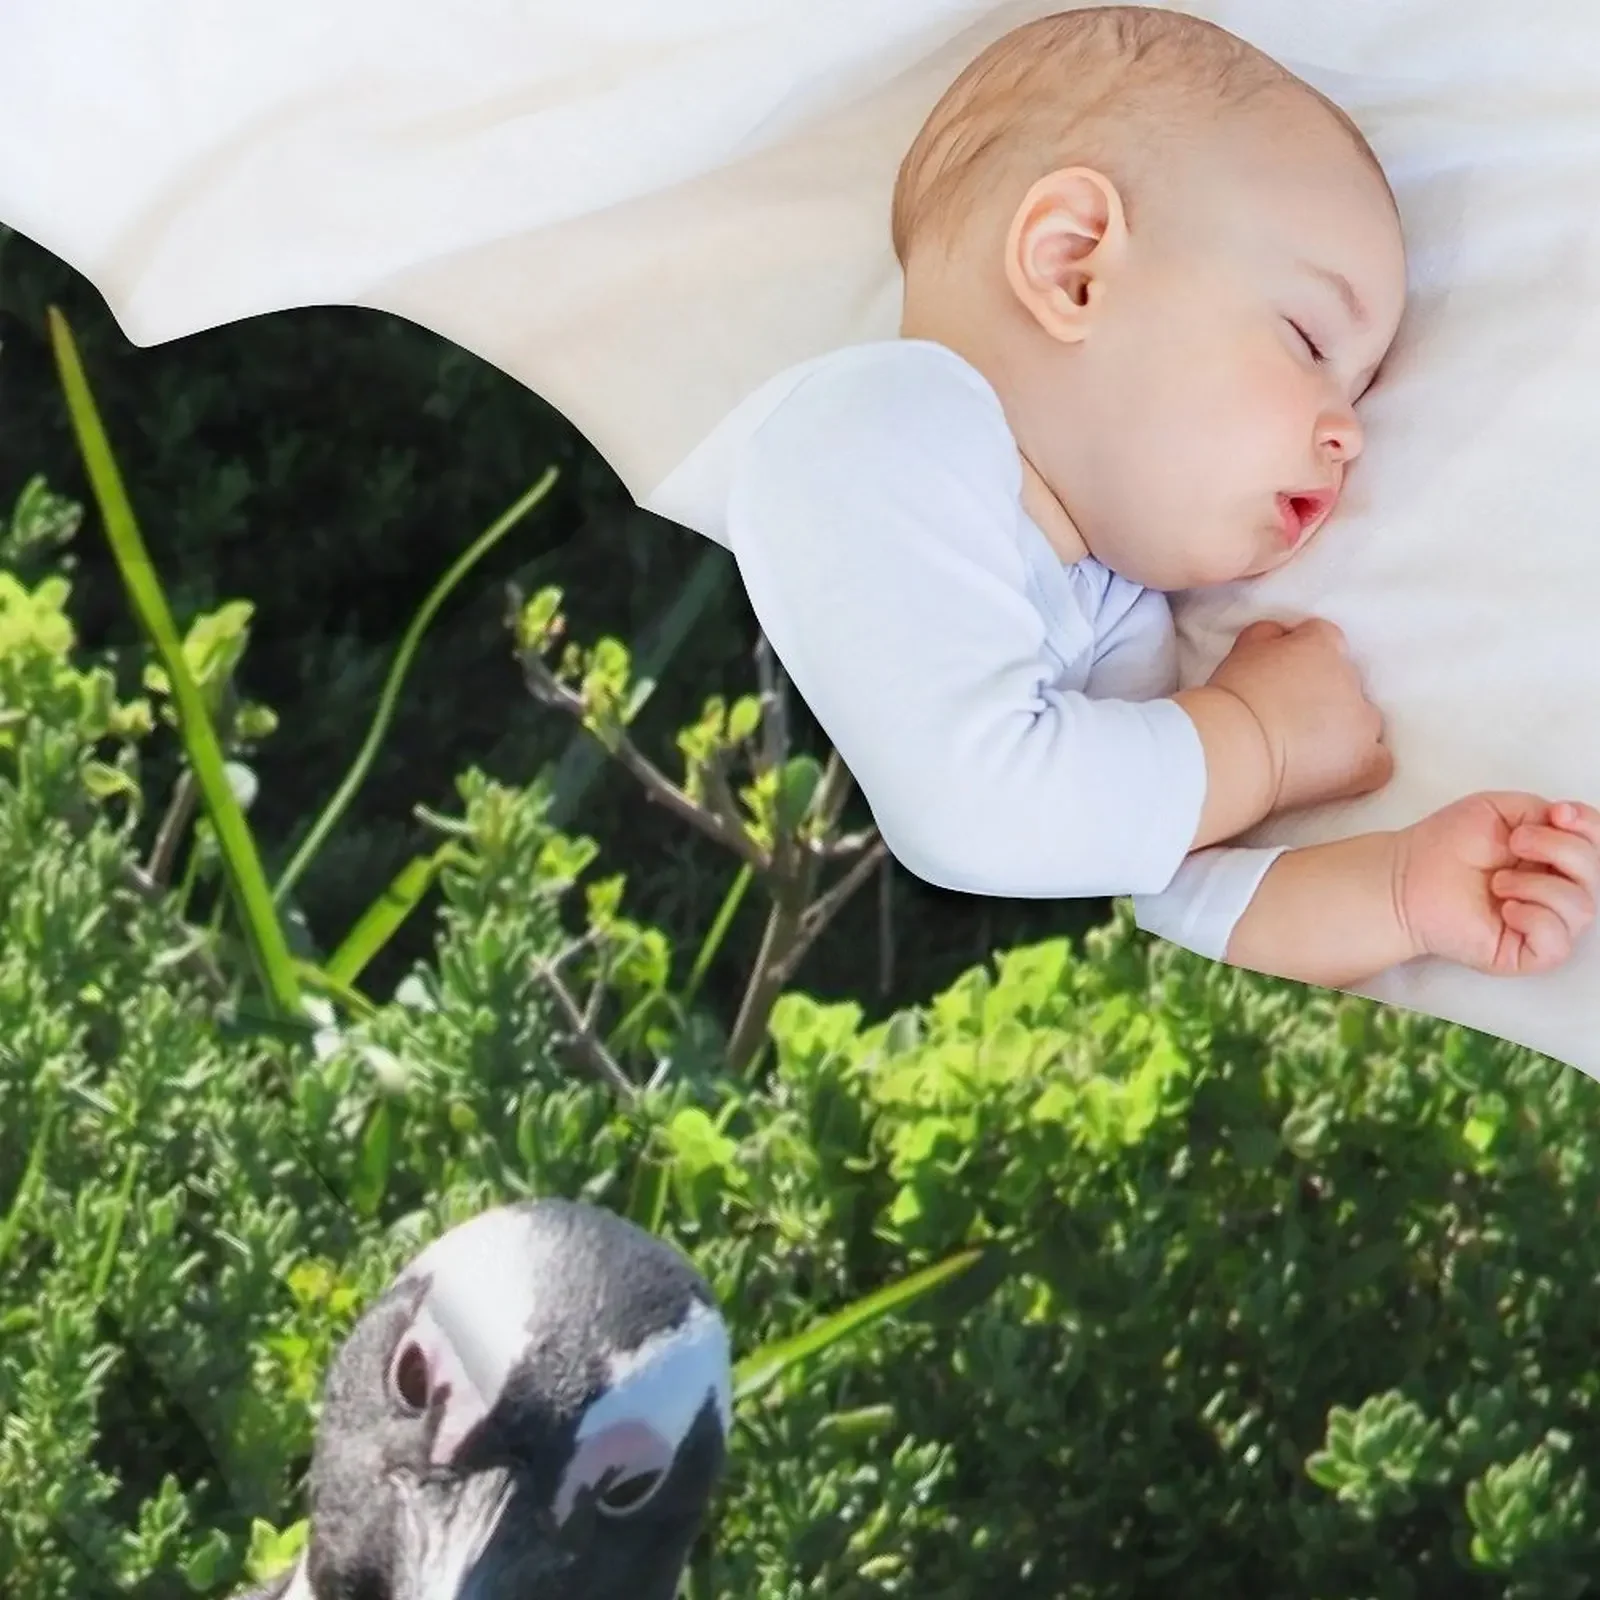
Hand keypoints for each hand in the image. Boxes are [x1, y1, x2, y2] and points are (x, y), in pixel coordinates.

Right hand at [1208, 618, 1391, 813]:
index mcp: (1322, 645)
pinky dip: (1363, 766)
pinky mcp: (1366, 762)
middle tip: (1288, 716)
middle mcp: (1351, 677)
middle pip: (1346, 681)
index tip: (1283, 677)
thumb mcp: (1243, 649)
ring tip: (1306, 749)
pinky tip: (1338, 773)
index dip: (1303, 658)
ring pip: (1363, 721)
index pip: (1324, 639)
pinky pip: (1378, 762)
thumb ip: (1268, 636)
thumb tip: (1280, 637)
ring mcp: (1363, 721)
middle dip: (1324, 695)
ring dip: (1343, 730)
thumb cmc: (1230, 699)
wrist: (1234, 747)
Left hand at [1394, 794, 1599, 975]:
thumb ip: (1541, 811)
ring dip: (1538, 885)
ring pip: (1582, 909)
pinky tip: (1505, 909)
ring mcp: (1544, 924)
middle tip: (1515, 843)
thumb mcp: (1498, 811)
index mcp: (1555, 858)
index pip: (1598, 846)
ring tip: (1497, 881)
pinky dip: (1536, 919)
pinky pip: (1558, 943)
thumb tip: (1568, 820)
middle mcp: (1557, 891)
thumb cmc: (1446, 844)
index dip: (1590, 827)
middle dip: (1560, 849)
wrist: (1406, 876)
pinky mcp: (1526, 953)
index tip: (1558, 814)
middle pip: (1597, 874)